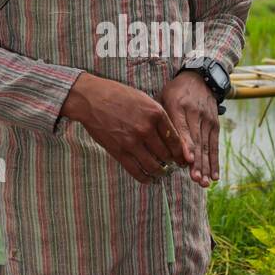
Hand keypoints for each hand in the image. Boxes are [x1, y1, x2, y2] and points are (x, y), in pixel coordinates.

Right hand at [60, 73, 190, 183]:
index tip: (183, 158)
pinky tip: (149, 179)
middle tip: (173, 166)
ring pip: (153, 165)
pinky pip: (136, 171)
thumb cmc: (117, 95)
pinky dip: (145, 178)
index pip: (176, 140)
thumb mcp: (144, 99)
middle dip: (172, 163)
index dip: (181, 153)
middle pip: (166, 154)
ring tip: (162, 173)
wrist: (92, 98)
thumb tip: (170, 136)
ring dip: (160, 172)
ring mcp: (132, 142)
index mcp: (156, 113)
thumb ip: (157, 117)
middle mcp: (147, 129)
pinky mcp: (119, 151)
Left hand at [159, 72, 218, 188]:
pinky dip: (214, 162)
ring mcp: (207, 120)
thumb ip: (157, 117)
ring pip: (206, 146)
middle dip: (196, 162)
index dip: (186, 145)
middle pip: (196, 140)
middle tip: (194, 178)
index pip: (182, 128)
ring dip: (205, 166)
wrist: (200, 78)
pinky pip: (214, 145)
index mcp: (178, 106)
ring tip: (203, 182)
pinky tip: (214, 176)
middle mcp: (195, 113)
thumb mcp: (162, 97)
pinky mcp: (215, 125)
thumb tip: (145, 140)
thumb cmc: (174, 92)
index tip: (186, 160)